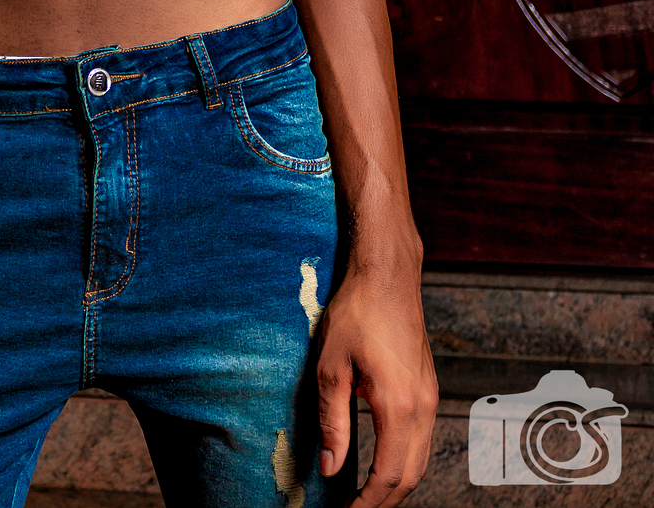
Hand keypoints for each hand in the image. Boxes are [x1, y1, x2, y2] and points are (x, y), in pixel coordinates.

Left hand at [315, 254, 437, 506]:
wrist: (388, 274)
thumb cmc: (357, 311)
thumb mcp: (331, 366)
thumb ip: (332, 421)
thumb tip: (330, 466)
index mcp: (399, 406)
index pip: (388, 477)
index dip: (367, 504)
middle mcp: (423, 408)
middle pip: (410, 477)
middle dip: (383, 501)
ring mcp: (430, 398)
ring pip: (420, 461)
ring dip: (396, 484)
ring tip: (364, 494)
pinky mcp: (428, 388)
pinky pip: (422, 440)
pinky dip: (404, 461)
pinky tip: (382, 461)